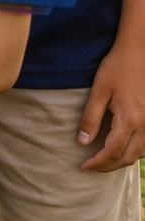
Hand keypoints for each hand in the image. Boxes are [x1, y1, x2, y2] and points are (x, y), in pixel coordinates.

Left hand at [79, 38, 144, 170]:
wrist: (138, 54)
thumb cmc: (116, 69)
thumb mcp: (98, 91)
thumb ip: (90, 118)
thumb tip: (82, 142)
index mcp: (129, 119)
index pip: (113, 152)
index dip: (97, 163)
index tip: (83, 166)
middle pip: (128, 158)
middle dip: (109, 166)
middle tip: (91, 166)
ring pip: (140, 154)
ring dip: (122, 160)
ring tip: (103, 160)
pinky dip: (134, 151)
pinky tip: (121, 148)